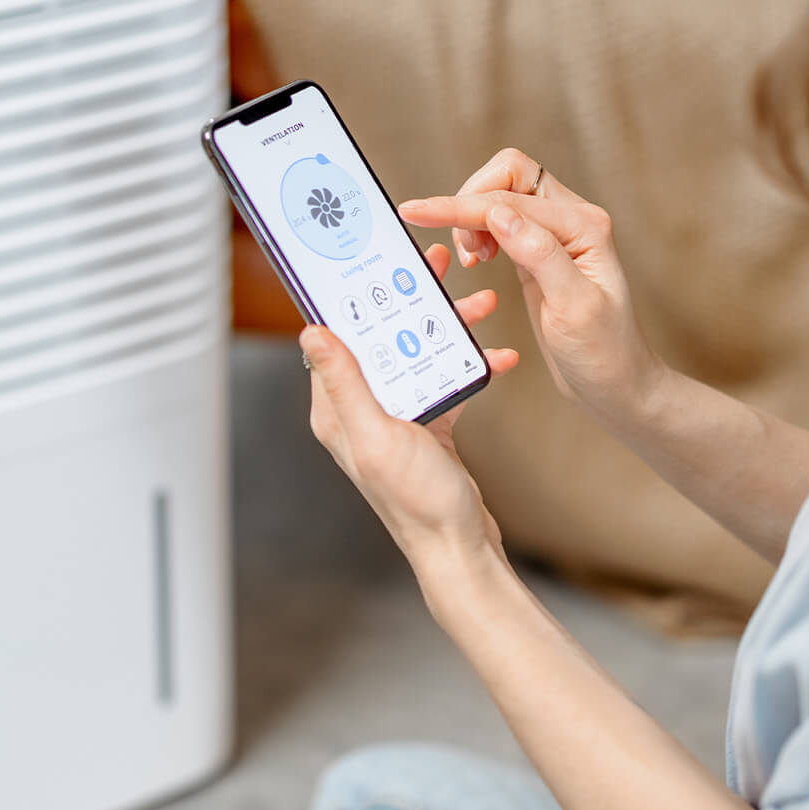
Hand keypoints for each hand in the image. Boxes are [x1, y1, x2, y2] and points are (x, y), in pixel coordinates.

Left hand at [302, 243, 519, 570]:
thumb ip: (344, 384)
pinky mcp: (426, 425)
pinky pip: (444, 380)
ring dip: (449, 327)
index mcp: (337, 409)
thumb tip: (310, 332)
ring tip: (481, 305)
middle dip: (412, 300)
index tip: (378, 261)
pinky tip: (498, 357)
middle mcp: (360, 410)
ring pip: (416, 352)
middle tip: (438, 265)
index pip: (337, 336)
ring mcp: (394, 417)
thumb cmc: (417, 502)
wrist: (459, 548)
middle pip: (381, 336)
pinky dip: (469, 365)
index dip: (356, 295)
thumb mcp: (376, 435)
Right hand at [398, 149, 661, 431]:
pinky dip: (478, 231)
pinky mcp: (538, 251)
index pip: (511, 197)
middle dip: (469, 203)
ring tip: (471, 260)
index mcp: (584, 226)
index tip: (417, 212)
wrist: (614, 383)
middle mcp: (572, 220)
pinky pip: (499, 220)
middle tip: (463, 254)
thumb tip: (499, 215)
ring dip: (472, 218)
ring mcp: (554, 234)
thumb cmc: (602, 350)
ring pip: (500, 194)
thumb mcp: (573, 307)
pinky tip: (478, 259)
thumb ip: (539, 255)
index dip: (460, 205)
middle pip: (507, 176)